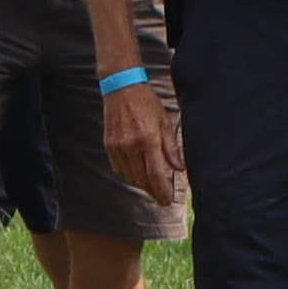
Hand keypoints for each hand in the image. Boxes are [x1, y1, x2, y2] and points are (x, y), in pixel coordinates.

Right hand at [97, 73, 182, 210]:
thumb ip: (171, 147)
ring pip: (129, 176)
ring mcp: (118, 146)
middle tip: (161, 196)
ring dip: (141, 184)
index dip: (161, 190)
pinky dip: (129, 174)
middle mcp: (131, 145)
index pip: (155, 173)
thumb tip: (179, 168)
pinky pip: (119, 168)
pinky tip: (137, 173)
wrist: (121, 88)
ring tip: (151, 186)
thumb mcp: (165, 121)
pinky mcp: (109, 145)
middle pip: (141, 179)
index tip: (167, 200)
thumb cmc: (146, 102)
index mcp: (148, 139)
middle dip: (152, 191)